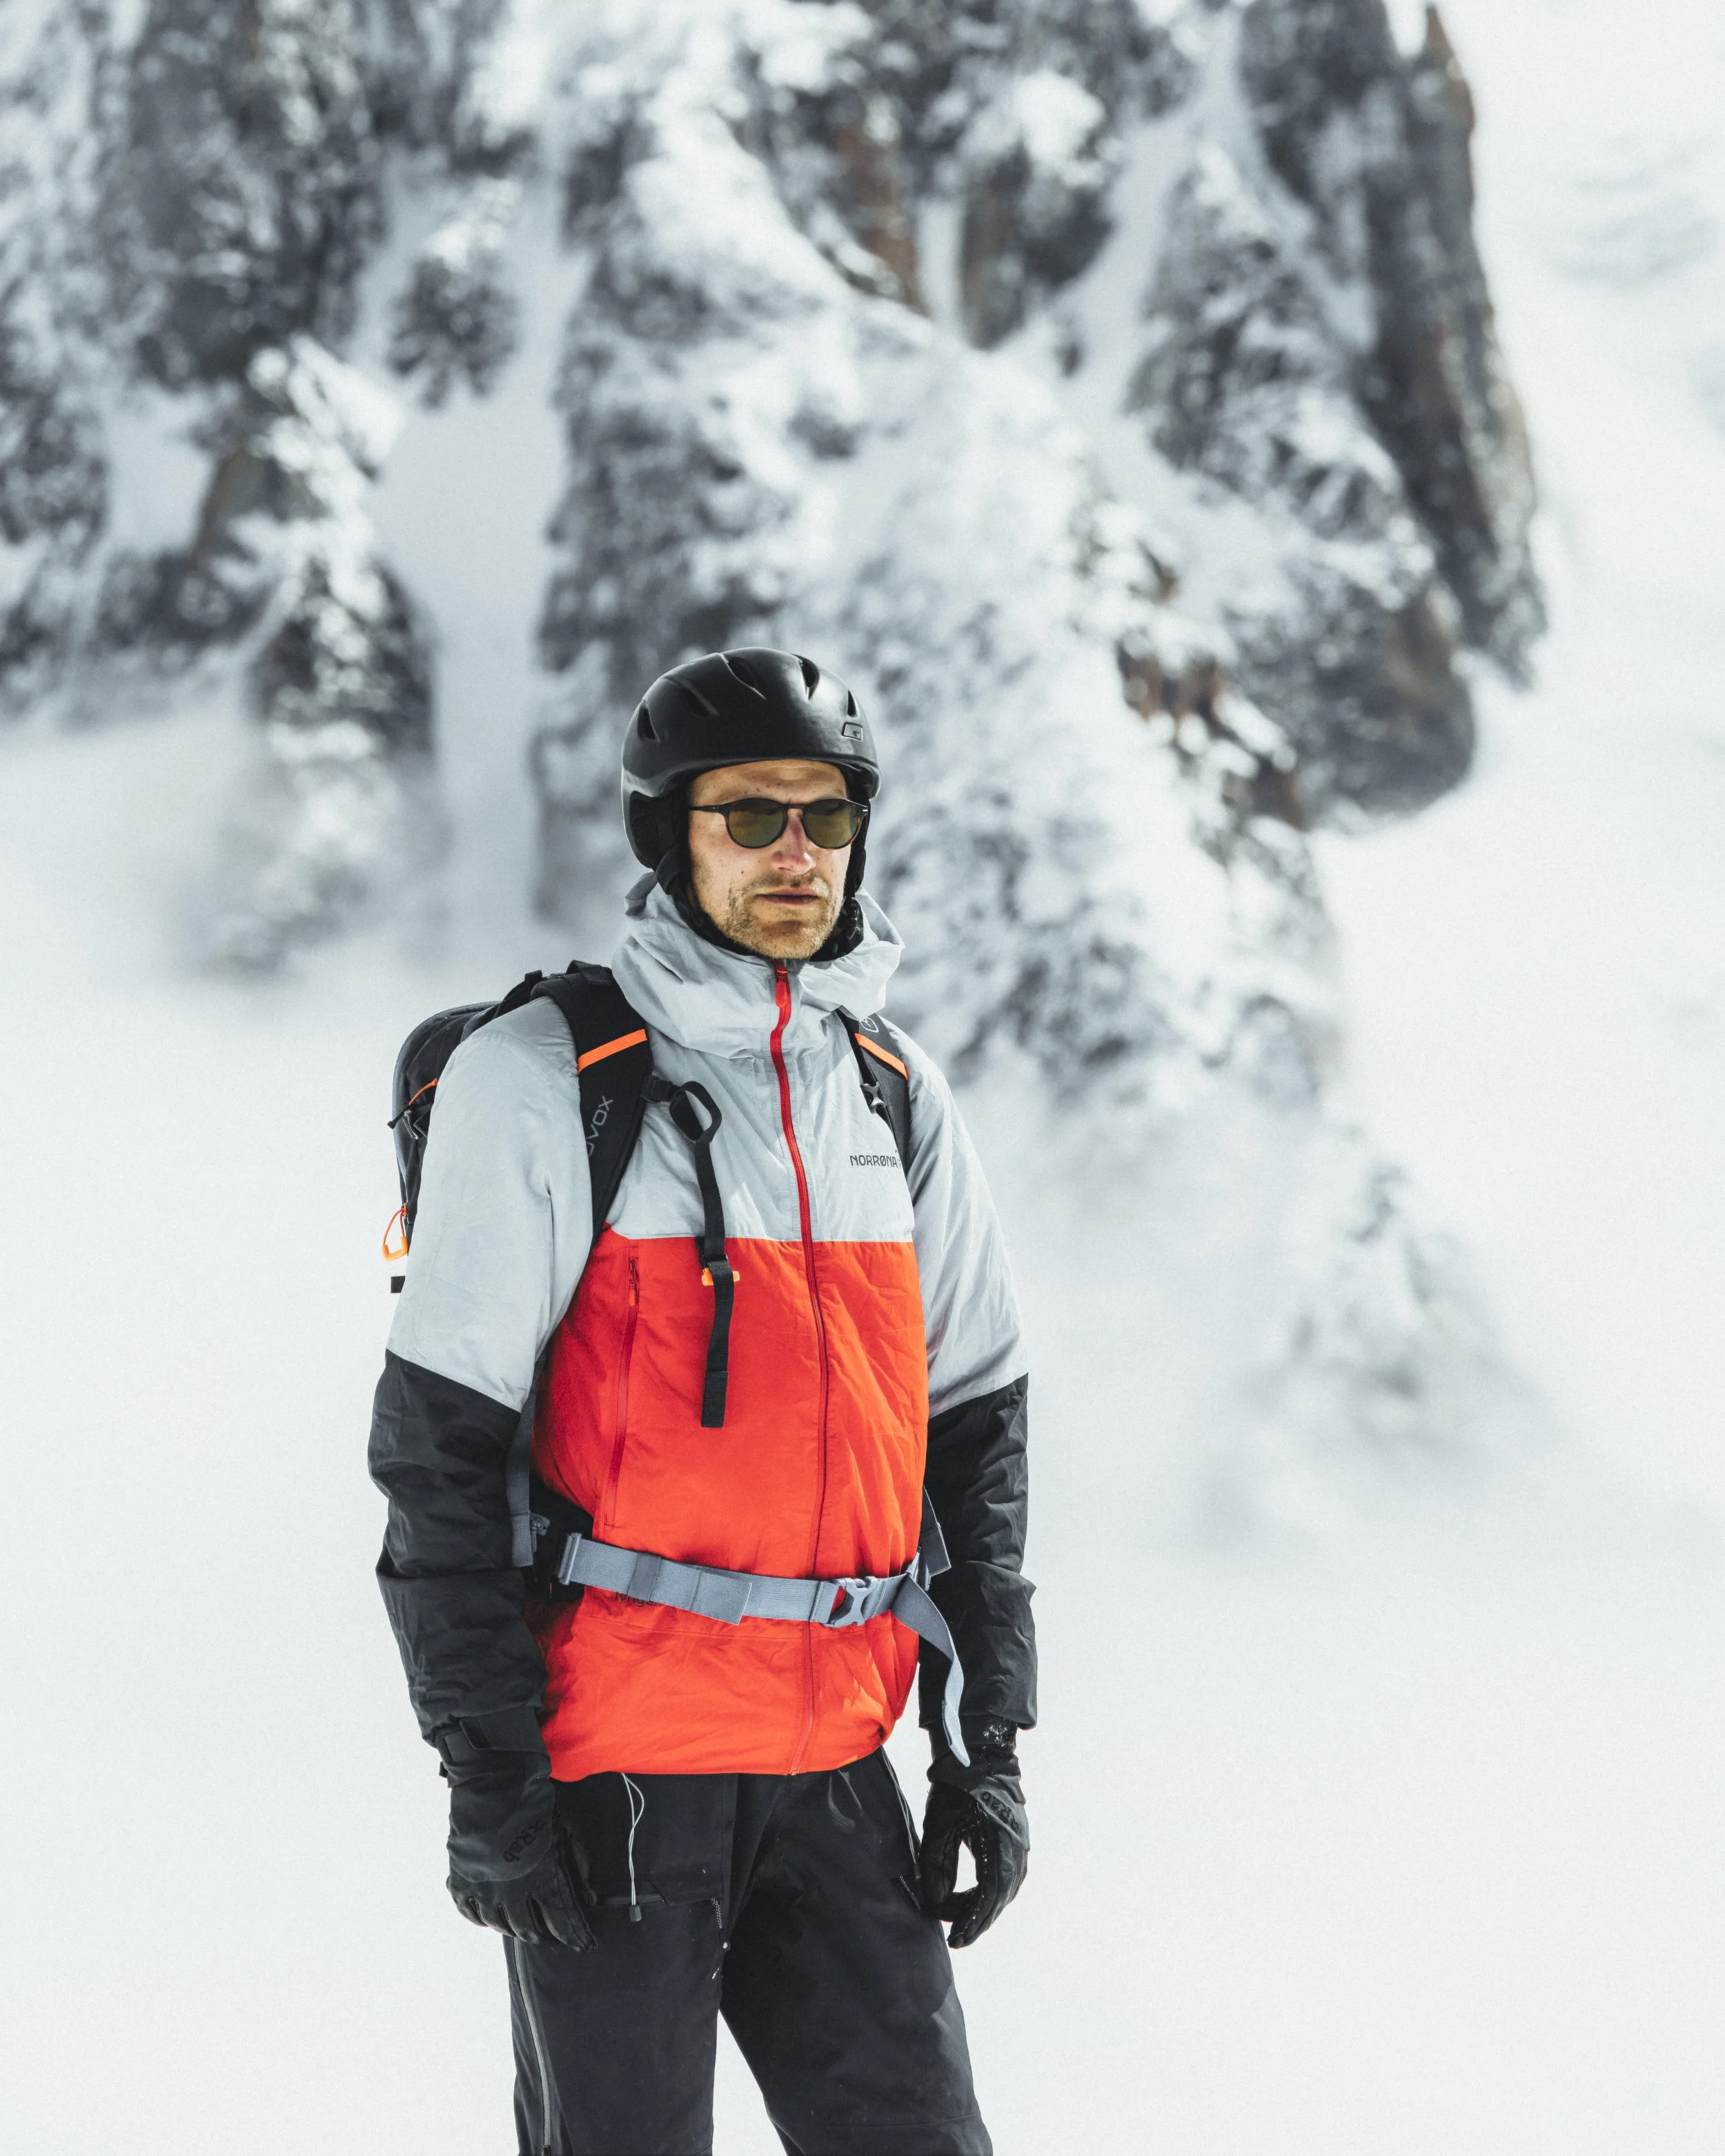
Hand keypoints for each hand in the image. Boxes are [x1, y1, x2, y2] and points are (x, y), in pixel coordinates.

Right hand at [440, 1721, 594, 1950]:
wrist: (495, 1780)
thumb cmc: (534, 1802)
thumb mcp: (563, 1832)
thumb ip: (575, 1866)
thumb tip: (589, 1896)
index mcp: (541, 1879)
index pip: (562, 1921)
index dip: (574, 1935)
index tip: (584, 1943)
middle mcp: (511, 1891)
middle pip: (529, 1930)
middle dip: (545, 1935)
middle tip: (552, 1935)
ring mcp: (483, 1887)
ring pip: (500, 1925)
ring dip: (514, 1928)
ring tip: (523, 1927)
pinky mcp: (462, 1878)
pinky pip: (470, 1913)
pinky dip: (481, 1919)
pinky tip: (489, 1918)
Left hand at [920, 1730, 1028, 1949]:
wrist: (979, 1755)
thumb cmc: (957, 1788)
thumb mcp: (940, 1825)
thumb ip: (937, 1866)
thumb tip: (935, 1903)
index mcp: (1000, 1844)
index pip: (988, 1896)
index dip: (972, 1922)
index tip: (955, 1940)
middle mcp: (1017, 1848)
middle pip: (1000, 1898)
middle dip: (977, 1920)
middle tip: (956, 1936)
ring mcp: (1020, 1844)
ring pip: (1005, 1890)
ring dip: (984, 1908)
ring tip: (960, 1920)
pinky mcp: (1015, 1840)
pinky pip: (1007, 1877)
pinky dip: (990, 1893)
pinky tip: (972, 1898)